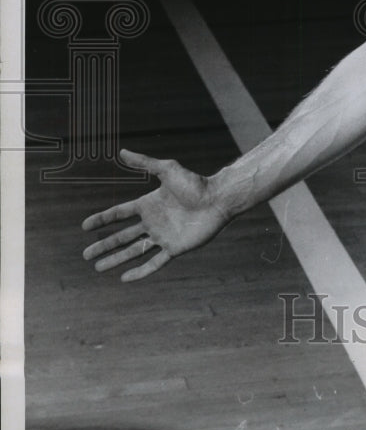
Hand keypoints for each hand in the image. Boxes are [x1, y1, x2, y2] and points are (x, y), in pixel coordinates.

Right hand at [82, 148, 230, 280]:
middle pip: (122, 236)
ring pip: (134, 251)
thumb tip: (122, 151)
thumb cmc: (195, 183)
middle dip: (104, 245)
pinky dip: (140, 272)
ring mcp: (163, 236)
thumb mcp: (167, 169)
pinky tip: (124, 278)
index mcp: (148, 204)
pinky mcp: (175, 248)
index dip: (102, 219)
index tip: (85, 226)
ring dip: (116, 259)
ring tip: (98, 268)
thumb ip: (144, 163)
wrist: (217, 199)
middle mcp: (153, 222)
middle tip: (86, 255)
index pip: (119, 214)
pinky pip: (154, 263)